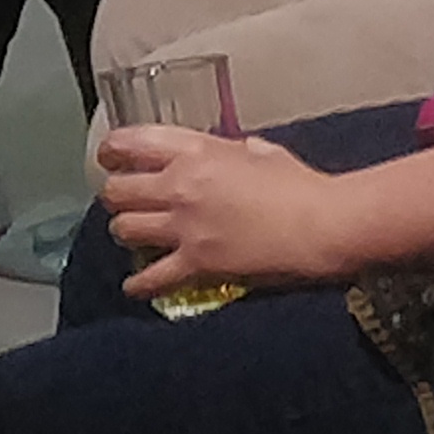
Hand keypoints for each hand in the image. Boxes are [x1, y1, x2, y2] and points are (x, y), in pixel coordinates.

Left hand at [103, 128, 363, 297]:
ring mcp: (185, 225)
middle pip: (118, 189)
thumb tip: (233, 153)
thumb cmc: (301, 185)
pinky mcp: (199, 264)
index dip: (112, 152)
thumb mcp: (261, 152)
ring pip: (125, 228)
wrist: (324, 224)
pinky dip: (140, 285)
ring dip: (124, 232)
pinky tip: (133, 289)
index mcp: (195, 151)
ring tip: (130, 236)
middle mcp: (180, 185)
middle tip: (122, 202)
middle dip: (116, 196)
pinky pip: (154, 277)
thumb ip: (235, 151)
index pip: (131, 143)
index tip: (109, 160)